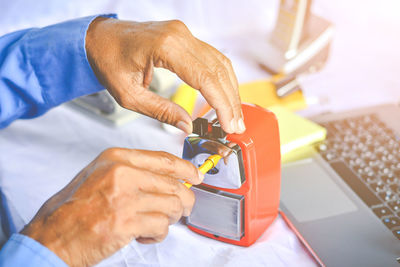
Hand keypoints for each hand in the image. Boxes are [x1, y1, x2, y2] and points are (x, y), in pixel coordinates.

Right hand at [21, 148, 200, 265]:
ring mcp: (125, 197)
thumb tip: (166, 176)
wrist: (51, 236)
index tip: (195, 176)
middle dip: (184, 200)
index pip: (165, 159)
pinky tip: (145, 235)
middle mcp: (122, 173)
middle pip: (174, 184)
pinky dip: (158, 234)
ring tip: (156, 223)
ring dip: (170, 219)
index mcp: (117, 158)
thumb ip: (133, 171)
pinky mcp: (126, 222)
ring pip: (172, 205)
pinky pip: (161, 226)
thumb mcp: (101, 175)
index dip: (186, 168)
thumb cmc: (73, 208)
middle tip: (182, 209)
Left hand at [85, 17, 244, 133]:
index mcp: (165, 47)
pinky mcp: (184, 37)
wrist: (98, 38)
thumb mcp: (129, 95)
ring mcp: (183, 33)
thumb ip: (161, 111)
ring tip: (235, 116)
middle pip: (218, 71)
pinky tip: (225, 96)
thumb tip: (187, 126)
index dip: (222, 105)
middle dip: (231, 101)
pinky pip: (211, 58)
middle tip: (237, 126)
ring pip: (219, 63)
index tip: (229, 125)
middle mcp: (179, 35)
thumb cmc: (108, 62)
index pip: (205, 79)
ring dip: (230, 90)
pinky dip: (221, 79)